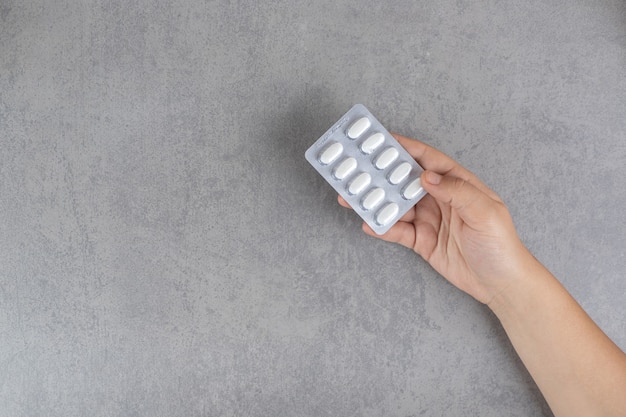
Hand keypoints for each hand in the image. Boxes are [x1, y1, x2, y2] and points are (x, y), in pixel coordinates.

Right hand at [339, 134, 532, 303]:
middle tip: (358, 169)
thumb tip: (427, 175)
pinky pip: (397, 231)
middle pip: (406, 182)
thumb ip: (457, 191)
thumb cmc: (501, 245)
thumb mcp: (485, 213)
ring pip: (397, 206)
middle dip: (382, 175)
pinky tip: (368, 224)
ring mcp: (429, 220)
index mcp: (458, 184)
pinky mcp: (421, 241)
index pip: (428, 160)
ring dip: (376, 202)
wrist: (500, 284)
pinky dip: (382, 227)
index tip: (383, 141)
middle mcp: (441, 199)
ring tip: (353, 198)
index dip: (406, 148)